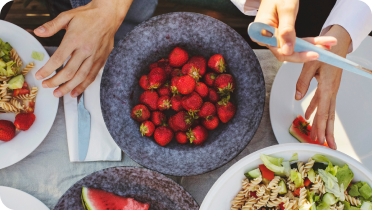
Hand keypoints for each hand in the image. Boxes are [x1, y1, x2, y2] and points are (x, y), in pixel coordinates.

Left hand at [34, 0, 132, 97]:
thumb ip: (52, 25)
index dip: (47, 70)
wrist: (108, 15)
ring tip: (58, 93)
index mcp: (75, 39)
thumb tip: (38, 32)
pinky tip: (75, 92)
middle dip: (56, 81)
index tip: (40, 76)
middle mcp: (85, 50)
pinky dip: (83, 86)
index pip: (58, 59)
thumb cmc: (88, 16)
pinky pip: (92, 76)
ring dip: (69, 87)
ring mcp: (95, 56)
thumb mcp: (67, 16)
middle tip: (46, 86)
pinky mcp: (102, 60)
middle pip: (69, 71)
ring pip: (81, 77)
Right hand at [253, 0, 336, 61]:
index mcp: (262, 32)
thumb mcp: (286, 9)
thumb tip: (287, 50)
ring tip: (327, 44)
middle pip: (286, 53)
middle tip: (324, 51)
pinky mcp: (280, 36)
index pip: (280, 51)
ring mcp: (273, 38)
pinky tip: (320, 42)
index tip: (313, 54)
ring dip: (310, 47)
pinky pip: (294, 42)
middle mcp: (266, 38)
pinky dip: (307, 43)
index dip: (296, 55)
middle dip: (306, 52)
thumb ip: (286, 30)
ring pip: (292, 48)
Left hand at [295, 25, 351, 149]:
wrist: (337, 42)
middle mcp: (331, 90)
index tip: (320, 138)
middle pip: (329, 115)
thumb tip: (297, 97)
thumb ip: (302, 82)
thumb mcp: (310, 64)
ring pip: (327, 110)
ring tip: (321, 137)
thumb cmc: (325, 50)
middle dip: (328, 132)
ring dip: (324, 124)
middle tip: (328, 146)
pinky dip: (317, 110)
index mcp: (328, 87)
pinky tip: (310, 117)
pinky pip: (322, 101)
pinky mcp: (328, 86)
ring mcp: (331, 89)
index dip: (321, 126)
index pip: (324, 111)